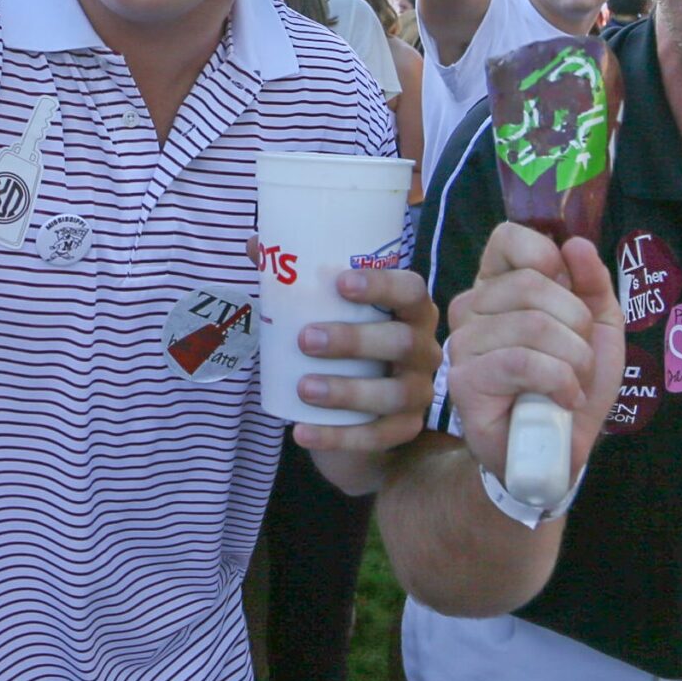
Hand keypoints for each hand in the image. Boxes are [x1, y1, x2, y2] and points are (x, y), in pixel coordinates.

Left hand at [290, 265, 441, 455]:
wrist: (359, 410)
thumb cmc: (345, 346)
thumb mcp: (327, 312)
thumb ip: (298, 278)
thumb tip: (257, 244)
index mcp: (410, 312)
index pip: (411, 291)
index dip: (382, 285)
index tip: (340, 282)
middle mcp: (423, 350)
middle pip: (401, 342)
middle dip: (354, 339)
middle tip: (305, 339)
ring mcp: (418, 393)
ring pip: (391, 394)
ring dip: (346, 390)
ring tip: (303, 388)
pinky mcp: (404, 430)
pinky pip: (376, 436)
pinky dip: (338, 437)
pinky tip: (302, 432)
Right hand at [442, 222, 625, 481]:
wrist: (559, 450)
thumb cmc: (573, 385)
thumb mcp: (598, 330)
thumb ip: (593, 284)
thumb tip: (576, 243)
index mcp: (499, 286)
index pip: (507, 238)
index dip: (545, 255)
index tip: (571, 291)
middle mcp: (471, 307)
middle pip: (531, 284)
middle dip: (577, 323)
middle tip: (580, 358)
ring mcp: (462, 344)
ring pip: (532, 325)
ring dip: (574, 359)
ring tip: (574, 384)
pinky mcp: (464, 381)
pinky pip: (521, 362)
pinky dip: (560, 381)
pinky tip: (564, 400)